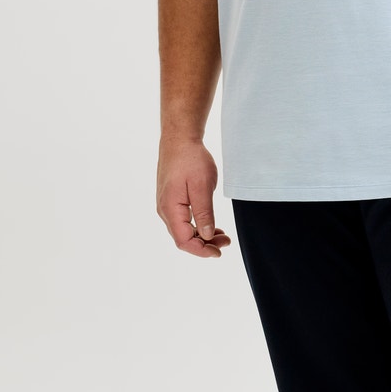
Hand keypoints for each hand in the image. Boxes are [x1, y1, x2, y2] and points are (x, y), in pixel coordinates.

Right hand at [156, 136, 232, 258]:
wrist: (179, 139)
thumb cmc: (191, 159)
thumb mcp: (202, 186)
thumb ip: (203, 213)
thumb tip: (206, 235)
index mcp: (170, 209)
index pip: (184, 241)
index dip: (201, 251)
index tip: (218, 252)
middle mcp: (165, 210)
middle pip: (183, 238)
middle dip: (204, 245)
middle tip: (226, 242)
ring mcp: (166, 205)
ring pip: (183, 230)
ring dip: (202, 236)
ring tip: (222, 235)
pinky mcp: (171, 199)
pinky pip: (183, 220)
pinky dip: (197, 226)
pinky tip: (210, 225)